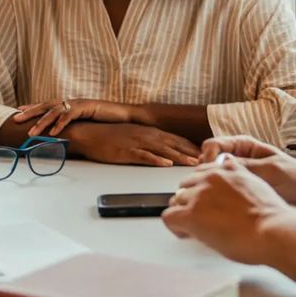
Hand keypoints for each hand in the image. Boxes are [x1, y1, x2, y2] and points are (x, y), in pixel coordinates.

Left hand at [12, 98, 137, 137]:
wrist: (128, 115)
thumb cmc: (108, 121)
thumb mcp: (87, 123)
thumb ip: (75, 126)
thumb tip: (63, 134)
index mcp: (71, 105)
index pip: (48, 105)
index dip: (33, 107)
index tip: (18, 111)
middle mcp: (72, 102)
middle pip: (46, 106)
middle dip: (30, 112)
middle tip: (15, 119)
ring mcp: (79, 103)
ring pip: (55, 111)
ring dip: (42, 122)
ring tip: (31, 132)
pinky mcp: (87, 107)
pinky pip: (70, 116)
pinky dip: (60, 124)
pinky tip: (53, 133)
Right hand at [58, 121, 198, 166]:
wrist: (89, 134)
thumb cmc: (109, 136)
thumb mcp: (133, 136)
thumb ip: (148, 142)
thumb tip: (163, 152)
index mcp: (149, 132)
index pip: (175, 139)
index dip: (190, 146)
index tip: (204, 153)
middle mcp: (146, 135)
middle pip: (173, 143)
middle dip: (190, 152)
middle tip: (206, 159)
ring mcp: (137, 143)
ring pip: (162, 150)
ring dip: (178, 156)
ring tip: (192, 163)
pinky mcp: (126, 151)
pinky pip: (144, 156)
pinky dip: (156, 159)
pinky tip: (165, 164)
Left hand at [162, 158, 292, 263]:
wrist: (272, 230)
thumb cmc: (271, 217)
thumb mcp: (257, 185)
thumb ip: (241, 180)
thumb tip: (234, 188)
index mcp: (227, 169)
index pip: (202, 173)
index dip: (201, 189)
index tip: (205, 201)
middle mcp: (210, 178)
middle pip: (186, 186)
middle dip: (190, 201)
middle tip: (199, 217)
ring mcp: (199, 195)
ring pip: (176, 201)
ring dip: (183, 214)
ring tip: (194, 229)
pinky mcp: (191, 214)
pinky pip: (169, 217)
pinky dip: (175, 227)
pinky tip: (186, 234)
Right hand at [200, 136, 295, 206]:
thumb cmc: (293, 177)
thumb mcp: (270, 169)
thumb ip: (247, 165)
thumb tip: (222, 163)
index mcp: (242, 146)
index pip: (213, 145)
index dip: (208, 157)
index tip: (210, 171)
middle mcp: (235, 158)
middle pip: (207, 161)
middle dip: (204, 174)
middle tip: (206, 188)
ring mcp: (234, 175)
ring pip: (209, 177)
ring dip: (207, 186)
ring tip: (210, 198)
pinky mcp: (235, 191)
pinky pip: (218, 191)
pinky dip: (214, 197)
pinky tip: (217, 206)